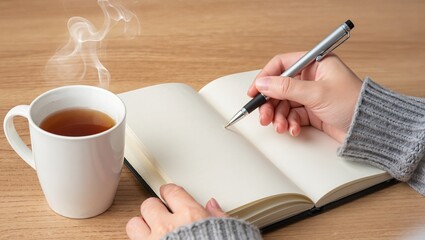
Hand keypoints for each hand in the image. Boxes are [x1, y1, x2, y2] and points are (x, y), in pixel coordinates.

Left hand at [126, 183, 226, 239]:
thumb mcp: (230, 234)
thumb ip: (218, 218)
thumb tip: (212, 206)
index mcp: (190, 217)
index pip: (172, 192)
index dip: (169, 192)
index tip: (168, 194)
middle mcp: (169, 228)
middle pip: (149, 205)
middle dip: (154, 209)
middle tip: (161, 215)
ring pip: (134, 224)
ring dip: (141, 227)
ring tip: (151, 232)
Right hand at [248, 52, 362, 142]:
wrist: (370, 129)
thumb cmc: (353, 104)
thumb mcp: (316, 93)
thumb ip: (287, 88)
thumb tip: (263, 83)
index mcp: (315, 64)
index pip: (282, 64)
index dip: (265, 77)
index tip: (254, 91)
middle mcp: (311, 78)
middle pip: (279, 87)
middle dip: (270, 103)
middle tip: (264, 116)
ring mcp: (311, 95)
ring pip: (284, 103)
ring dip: (279, 116)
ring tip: (280, 126)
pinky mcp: (312, 111)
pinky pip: (292, 115)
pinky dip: (290, 123)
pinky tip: (294, 129)